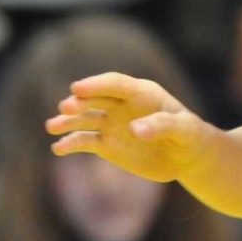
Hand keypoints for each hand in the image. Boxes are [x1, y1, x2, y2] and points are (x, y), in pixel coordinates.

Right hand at [45, 72, 214, 182]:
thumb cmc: (189, 136)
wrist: (187, 157)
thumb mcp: (185, 130)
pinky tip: (58, 148)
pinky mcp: (107, 145)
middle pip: (96, 99)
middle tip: (66, 107)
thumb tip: (134, 129)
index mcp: (142, 92)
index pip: (115, 83)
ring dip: (68, 122)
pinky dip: (71, 144)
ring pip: (85, 120)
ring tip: (52, 127)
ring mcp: (112, 124)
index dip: (97, 84)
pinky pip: (85, 142)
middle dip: (80, 102)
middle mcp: (122, 105)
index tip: (77, 88)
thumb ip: (162, 126)